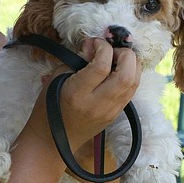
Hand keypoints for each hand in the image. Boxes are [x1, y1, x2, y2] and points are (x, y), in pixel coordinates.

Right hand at [28, 38, 140, 152]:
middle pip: (127, 75)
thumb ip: (77, 60)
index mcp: (78, 93)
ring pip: (134, 83)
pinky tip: (118, 70)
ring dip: (132, 65)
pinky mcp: (115, 115)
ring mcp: (110, 112)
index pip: (102, 66)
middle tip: (112, 50)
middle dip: (126, 55)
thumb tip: (93, 45)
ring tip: (117, 58)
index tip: (95, 42)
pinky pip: (130, 92)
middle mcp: (97, 104)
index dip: (103, 47)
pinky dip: (130, 76)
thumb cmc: (49, 106)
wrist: (53, 140)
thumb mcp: (56, 78)